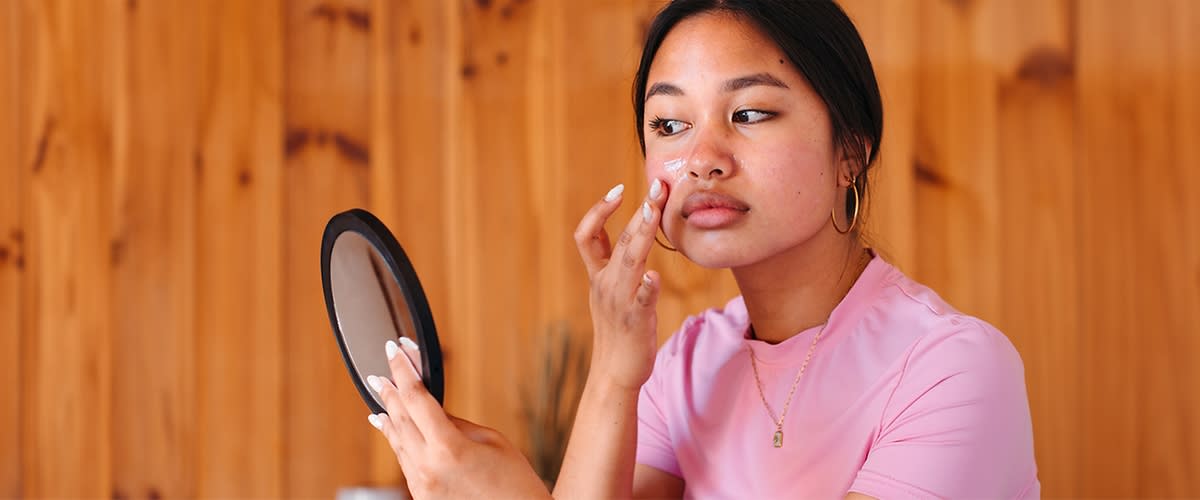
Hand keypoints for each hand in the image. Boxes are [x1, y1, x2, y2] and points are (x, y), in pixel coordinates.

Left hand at [367, 339, 549, 498]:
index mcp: (448, 449)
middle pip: (399, 419)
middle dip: (389, 391)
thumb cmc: (514, 483)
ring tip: (381, 395)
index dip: (403, 370)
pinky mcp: (421, 497)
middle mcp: (427, 468)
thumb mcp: (490, 441)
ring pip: (397, 441)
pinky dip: (395, 439)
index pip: (416, 398)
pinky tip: (390, 428)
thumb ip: (455, 423)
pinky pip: (403, 460)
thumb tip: (430, 409)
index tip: (395, 350)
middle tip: (380, 372)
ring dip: (388, 415)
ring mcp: (420, 486)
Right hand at [573, 180, 667, 389]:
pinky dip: (646, 287)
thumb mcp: (610, 293)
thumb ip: (617, 266)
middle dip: (638, 210)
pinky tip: (653, 277)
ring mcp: (620, 300)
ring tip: (653, 211)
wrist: (614, 372)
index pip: (587, 234)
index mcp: (598, 276)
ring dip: (641, 234)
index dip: (599, 210)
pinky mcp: (636, 319)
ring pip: (629, 260)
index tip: (619, 189)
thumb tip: (630, 237)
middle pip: (618, 239)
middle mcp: (606, 283)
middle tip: (655, 186)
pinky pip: (641, 300)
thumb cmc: (618, 331)